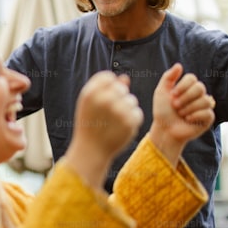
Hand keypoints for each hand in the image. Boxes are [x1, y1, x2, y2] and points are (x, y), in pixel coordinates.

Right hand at [63, 71, 142, 188]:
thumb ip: (105, 89)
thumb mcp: (90, 104)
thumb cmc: (90, 125)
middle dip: (119, 98)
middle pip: (121, 88)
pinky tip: (120, 127)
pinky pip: (137, 112)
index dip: (109, 86)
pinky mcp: (130, 121)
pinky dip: (131, 120)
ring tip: (114, 121)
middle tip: (109, 112)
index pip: (108, 77)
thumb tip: (125, 78)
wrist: (91, 150)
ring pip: (131, 100)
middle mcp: (104, 99)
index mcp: (90, 93)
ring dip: (126, 109)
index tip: (105, 98)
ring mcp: (118, 110)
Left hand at [148, 64, 215, 161]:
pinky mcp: (209, 118)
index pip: (192, 78)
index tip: (172, 94)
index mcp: (188, 87)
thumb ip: (168, 77)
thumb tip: (179, 65)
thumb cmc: (163, 111)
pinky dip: (194, 116)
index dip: (182, 86)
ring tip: (181, 114)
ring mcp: (205, 106)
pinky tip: (188, 119)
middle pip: (200, 87)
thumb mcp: (161, 92)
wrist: (165, 129)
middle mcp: (198, 95)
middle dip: (185, 98)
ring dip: (188, 108)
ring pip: (204, 100)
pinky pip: (208, 112)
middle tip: (175, 106)